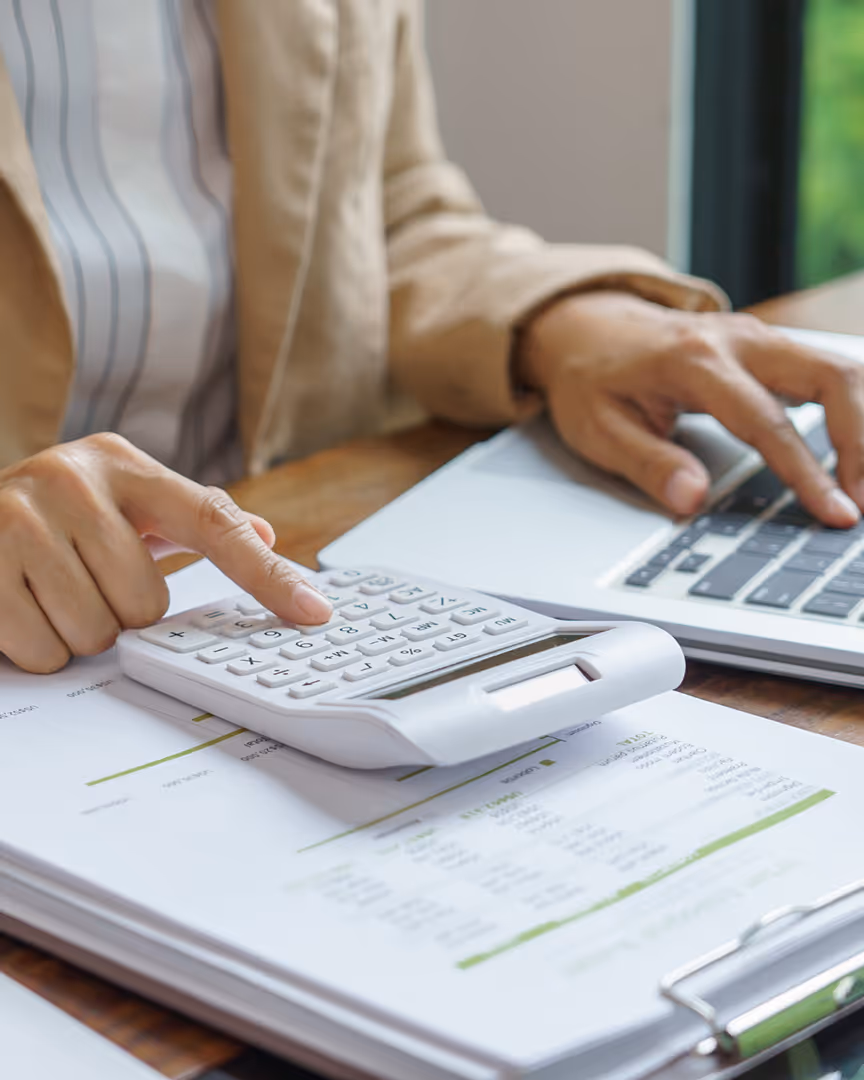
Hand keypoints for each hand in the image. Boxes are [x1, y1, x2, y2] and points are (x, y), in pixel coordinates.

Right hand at [0, 433, 331, 672]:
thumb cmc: (56, 518)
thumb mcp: (124, 504)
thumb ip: (195, 519)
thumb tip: (265, 534)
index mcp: (123, 465)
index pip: (214, 522)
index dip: (268, 574)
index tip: (315, 612)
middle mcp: (73, 478)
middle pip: (147, 602)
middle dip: (122, 611)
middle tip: (88, 583)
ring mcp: (19, 517)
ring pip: (96, 631)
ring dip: (80, 632)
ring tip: (53, 592)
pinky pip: (43, 648)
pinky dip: (39, 647)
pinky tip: (23, 607)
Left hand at [518, 291, 863, 526]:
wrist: (585, 328)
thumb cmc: (591, 380)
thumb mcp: (598, 429)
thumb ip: (649, 464)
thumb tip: (692, 500)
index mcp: (693, 361)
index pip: (766, 421)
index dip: (806, 472)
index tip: (835, 512)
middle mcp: (736, 339)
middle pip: (831, 376)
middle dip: (861, 442)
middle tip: (860, 502)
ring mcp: (758, 338)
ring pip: (840, 369)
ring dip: (863, 427)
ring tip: (861, 486)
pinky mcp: (769, 347)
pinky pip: (828, 371)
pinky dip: (853, 410)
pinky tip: (854, 455)